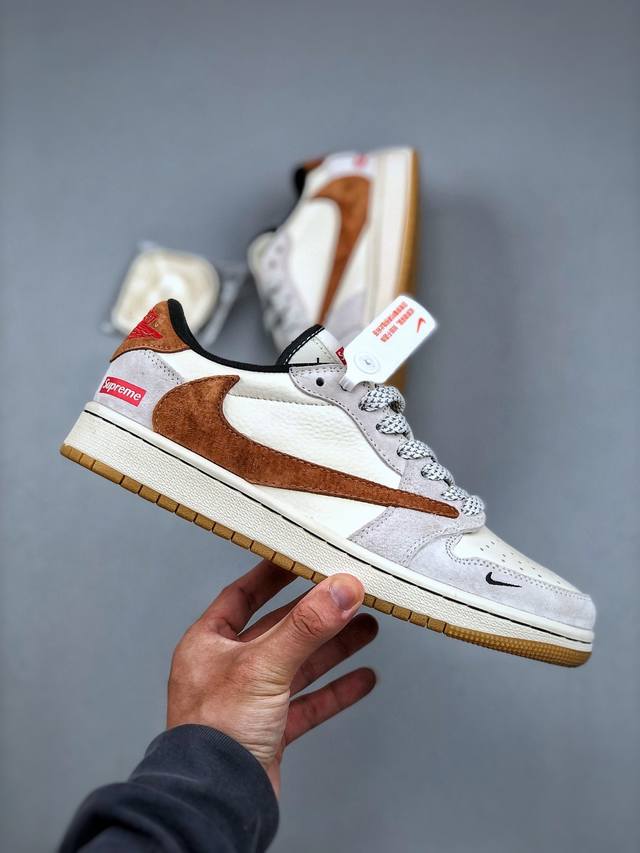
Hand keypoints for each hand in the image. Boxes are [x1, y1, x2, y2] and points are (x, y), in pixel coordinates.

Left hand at [167, 560, 377, 794]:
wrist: (215, 802)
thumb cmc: (212, 735)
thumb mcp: (262, 666)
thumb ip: (306, 626)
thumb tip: (340, 589)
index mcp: (209, 644)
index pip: (243, 596)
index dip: (272, 575)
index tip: (301, 556)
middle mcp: (227, 669)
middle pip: (280, 630)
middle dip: (317, 614)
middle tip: (348, 594)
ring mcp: (249, 701)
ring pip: (298, 665)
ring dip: (332, 648)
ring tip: (366, 628)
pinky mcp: (270, 731)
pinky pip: (308, 702)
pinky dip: (335, 690)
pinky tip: (361, 679)